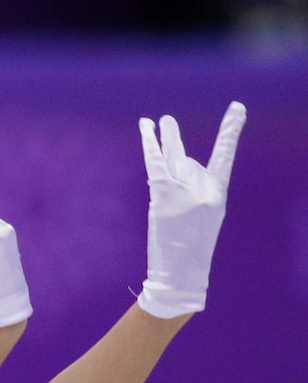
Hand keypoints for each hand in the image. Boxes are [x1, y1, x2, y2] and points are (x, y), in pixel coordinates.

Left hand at [137, 101, 246, 318]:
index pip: (225, 157)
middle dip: (174, 142)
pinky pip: (155, 163)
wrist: (181, 273)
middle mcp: (204, 190)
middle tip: (166, 121)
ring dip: (163, 138)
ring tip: (155, 120)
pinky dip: (149, 143)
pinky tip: (145, 127)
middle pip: (187, 161)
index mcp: (218, 194)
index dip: (230, 132)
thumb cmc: (190, 249)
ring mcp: (185, 193)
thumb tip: (181, 164)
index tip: (237, 109)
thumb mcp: (201, 217)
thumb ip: (193, 190)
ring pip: (171, 157)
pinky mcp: (164, 196)